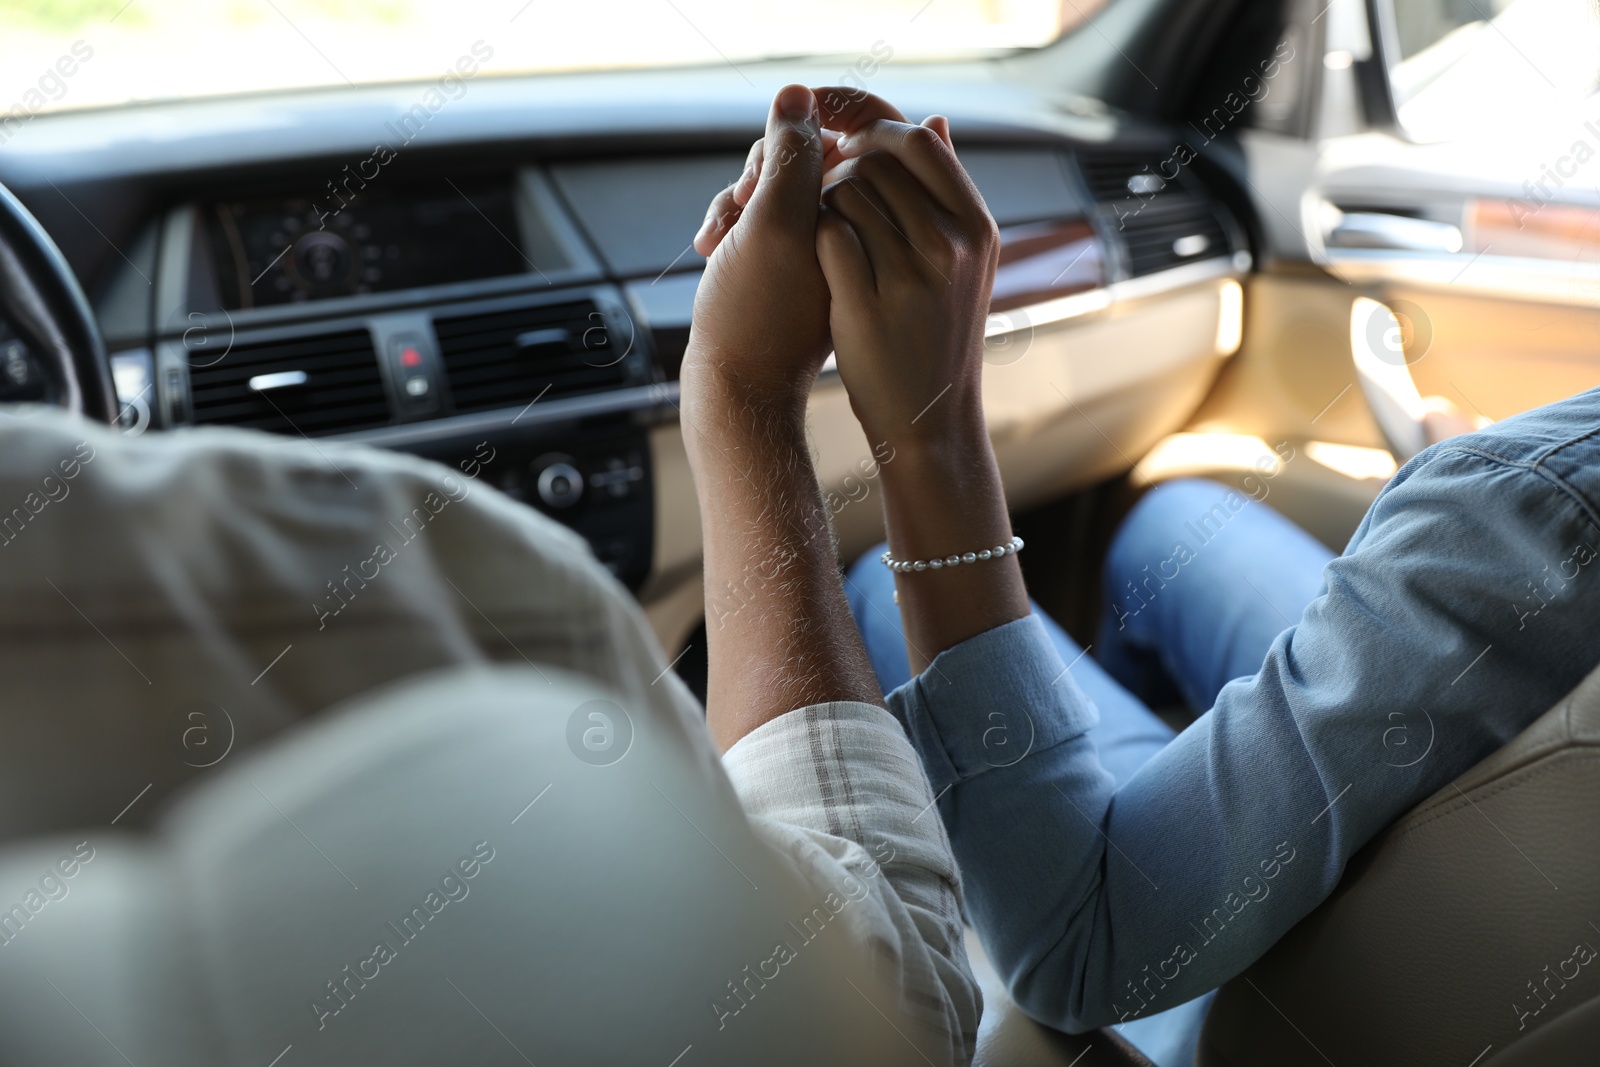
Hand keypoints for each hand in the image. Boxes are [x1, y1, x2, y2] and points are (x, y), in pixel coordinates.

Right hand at [682, 84, 829, 416]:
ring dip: (739, 197)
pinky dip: (736, 221)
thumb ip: (795, 157)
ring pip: (780, 182)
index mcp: (874, 213)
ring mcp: (828, 243)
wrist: (739, 391)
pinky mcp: (800, 261)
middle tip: (741, 210)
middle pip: (809, 151)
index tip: (758, 185)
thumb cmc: (754, 316)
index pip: (845, 130)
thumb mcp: (776, 226)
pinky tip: (713, 246)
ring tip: (718, 237)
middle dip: (761, 170)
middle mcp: (860, 224)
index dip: (793, 139)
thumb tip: (803, 95)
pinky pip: (767, 214)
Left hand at [812, 89, 1026, 671]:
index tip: (846, 151)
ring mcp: (912, 273)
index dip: (873, 134)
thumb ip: (944, 194)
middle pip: (874, 163)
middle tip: (825, 202)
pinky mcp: (868, 301)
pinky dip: (810, 240)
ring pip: (844, 194)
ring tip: (823, 241)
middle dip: (838, 173)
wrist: (927, 422)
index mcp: (977, 227)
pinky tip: (812, 264)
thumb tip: (935, 119)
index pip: (919, 141)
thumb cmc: (934, 340)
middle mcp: (951, 244)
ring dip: (821, 207)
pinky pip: (826, 234)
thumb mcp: (960, 264)